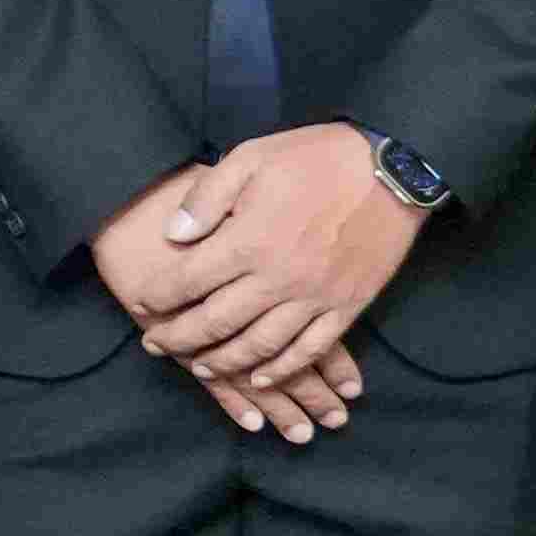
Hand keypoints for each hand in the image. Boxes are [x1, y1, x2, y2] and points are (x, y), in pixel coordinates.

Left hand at [132, 128, 427, 434]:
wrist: (393, 167)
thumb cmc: (317, 157)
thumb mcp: (251, 158)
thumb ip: (207, 198)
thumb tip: (172, 235)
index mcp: (249, 240)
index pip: (189, 281)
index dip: (160, 296)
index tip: (142, 303)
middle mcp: (278, 278)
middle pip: (216, 322)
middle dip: (179, 338)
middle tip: (155, 346)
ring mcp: (314, 297)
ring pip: (259, 346)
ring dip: (224, 361)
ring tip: (199, 367)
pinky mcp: (347, 306)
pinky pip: (309, 350)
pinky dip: (282, 369)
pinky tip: (262, 378)